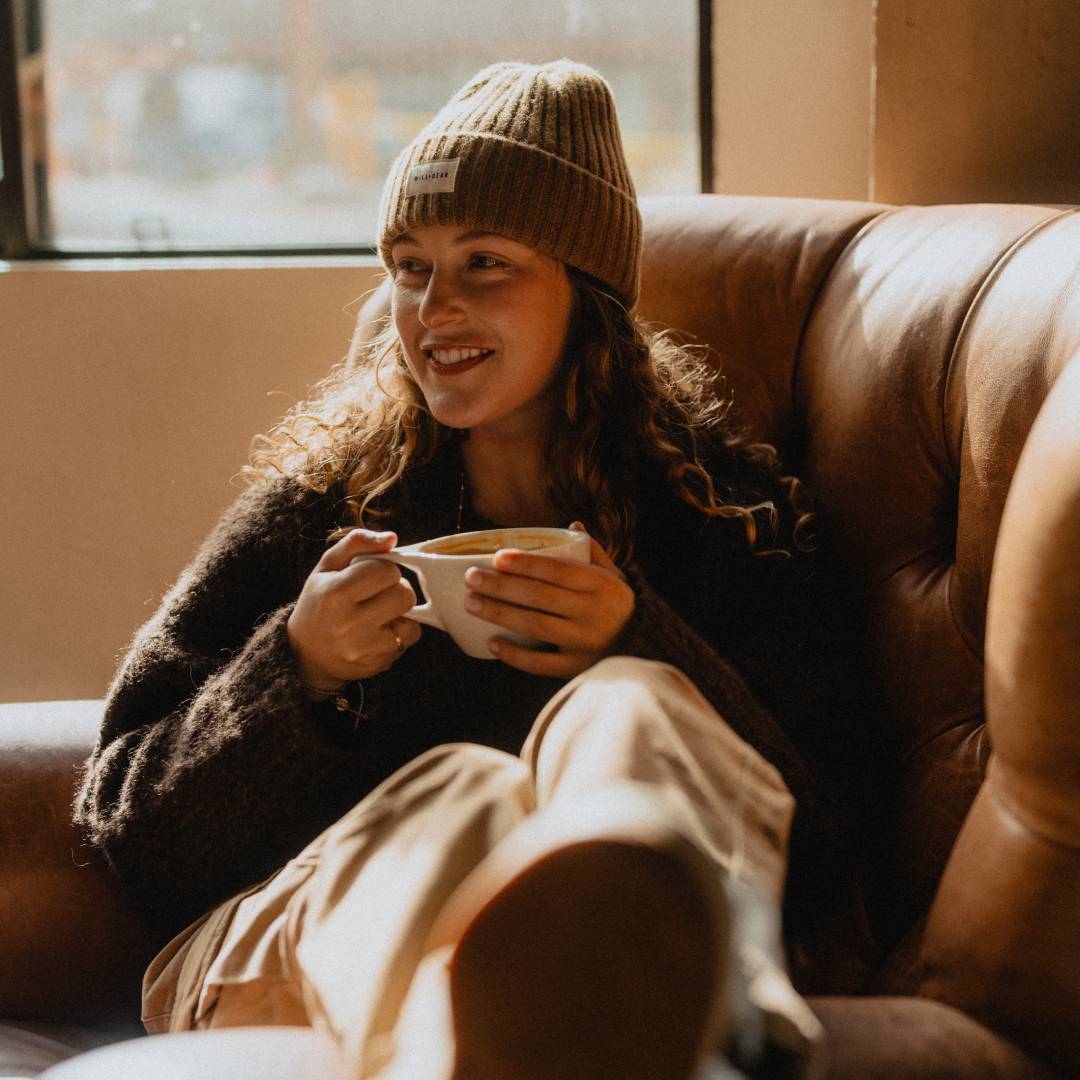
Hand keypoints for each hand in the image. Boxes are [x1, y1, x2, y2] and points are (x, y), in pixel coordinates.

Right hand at [287, 529, 420, 688]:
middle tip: (376, 592)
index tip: (369, 575)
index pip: (386, 570)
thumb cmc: (319, 602)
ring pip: (411, 618)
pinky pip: (409, 638)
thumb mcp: (327, 566)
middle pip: (404, 593)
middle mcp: (349, 623)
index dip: (382, 568)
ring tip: (378, 610)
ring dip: (400, 610)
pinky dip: (401, 630)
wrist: (304, 653)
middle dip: (395, 588)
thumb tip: (392, 538)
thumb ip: (357, 543)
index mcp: (335, 593)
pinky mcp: (376, 663)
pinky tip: (381, 629)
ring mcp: (364, 647)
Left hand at [462, 522, 634, 677]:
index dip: (527, 564)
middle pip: (541, 597)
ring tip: (472, 603)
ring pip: (536, 627)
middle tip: (472, 578)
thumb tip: (571, 525)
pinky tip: (492, 643)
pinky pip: (541, 664)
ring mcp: (586, 642)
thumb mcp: (615, 574)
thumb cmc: (619, 604)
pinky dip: (515, 655)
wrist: (646, 646)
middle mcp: (595, 613)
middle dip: (502, 586)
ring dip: (500, 614)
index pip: (559, 571)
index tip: (497, 557)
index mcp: (603, 584)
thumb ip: (594, 551)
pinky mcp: (578, 668)